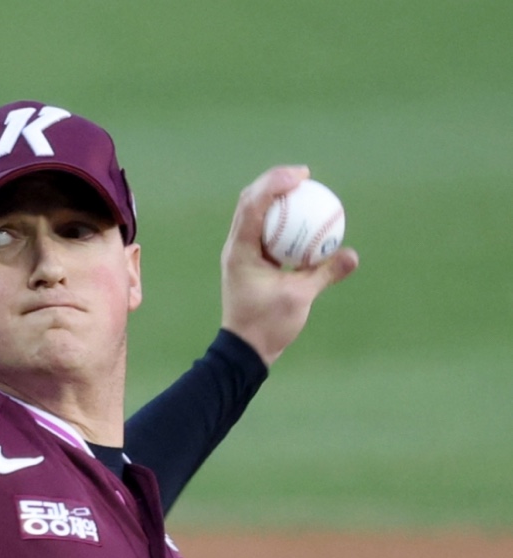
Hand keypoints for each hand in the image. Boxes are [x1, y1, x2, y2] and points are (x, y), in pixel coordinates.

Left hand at [220, 166, 358, 366]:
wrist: (246, 350)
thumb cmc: (267, 326)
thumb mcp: (300, 298)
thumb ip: (325, 273)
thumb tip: (353, 255)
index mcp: (240, 251)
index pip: (253, 204)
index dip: (275, 182)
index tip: (301, 176)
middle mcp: (236, 247)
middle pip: (250, 200)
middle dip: (275, 181)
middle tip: (304, 177)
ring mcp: (240, 253)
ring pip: (255, 213)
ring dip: (276, 198)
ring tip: (303, 190)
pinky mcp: (249, 261)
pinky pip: (264, 230)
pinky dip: (281, 220)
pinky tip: (302, 219)